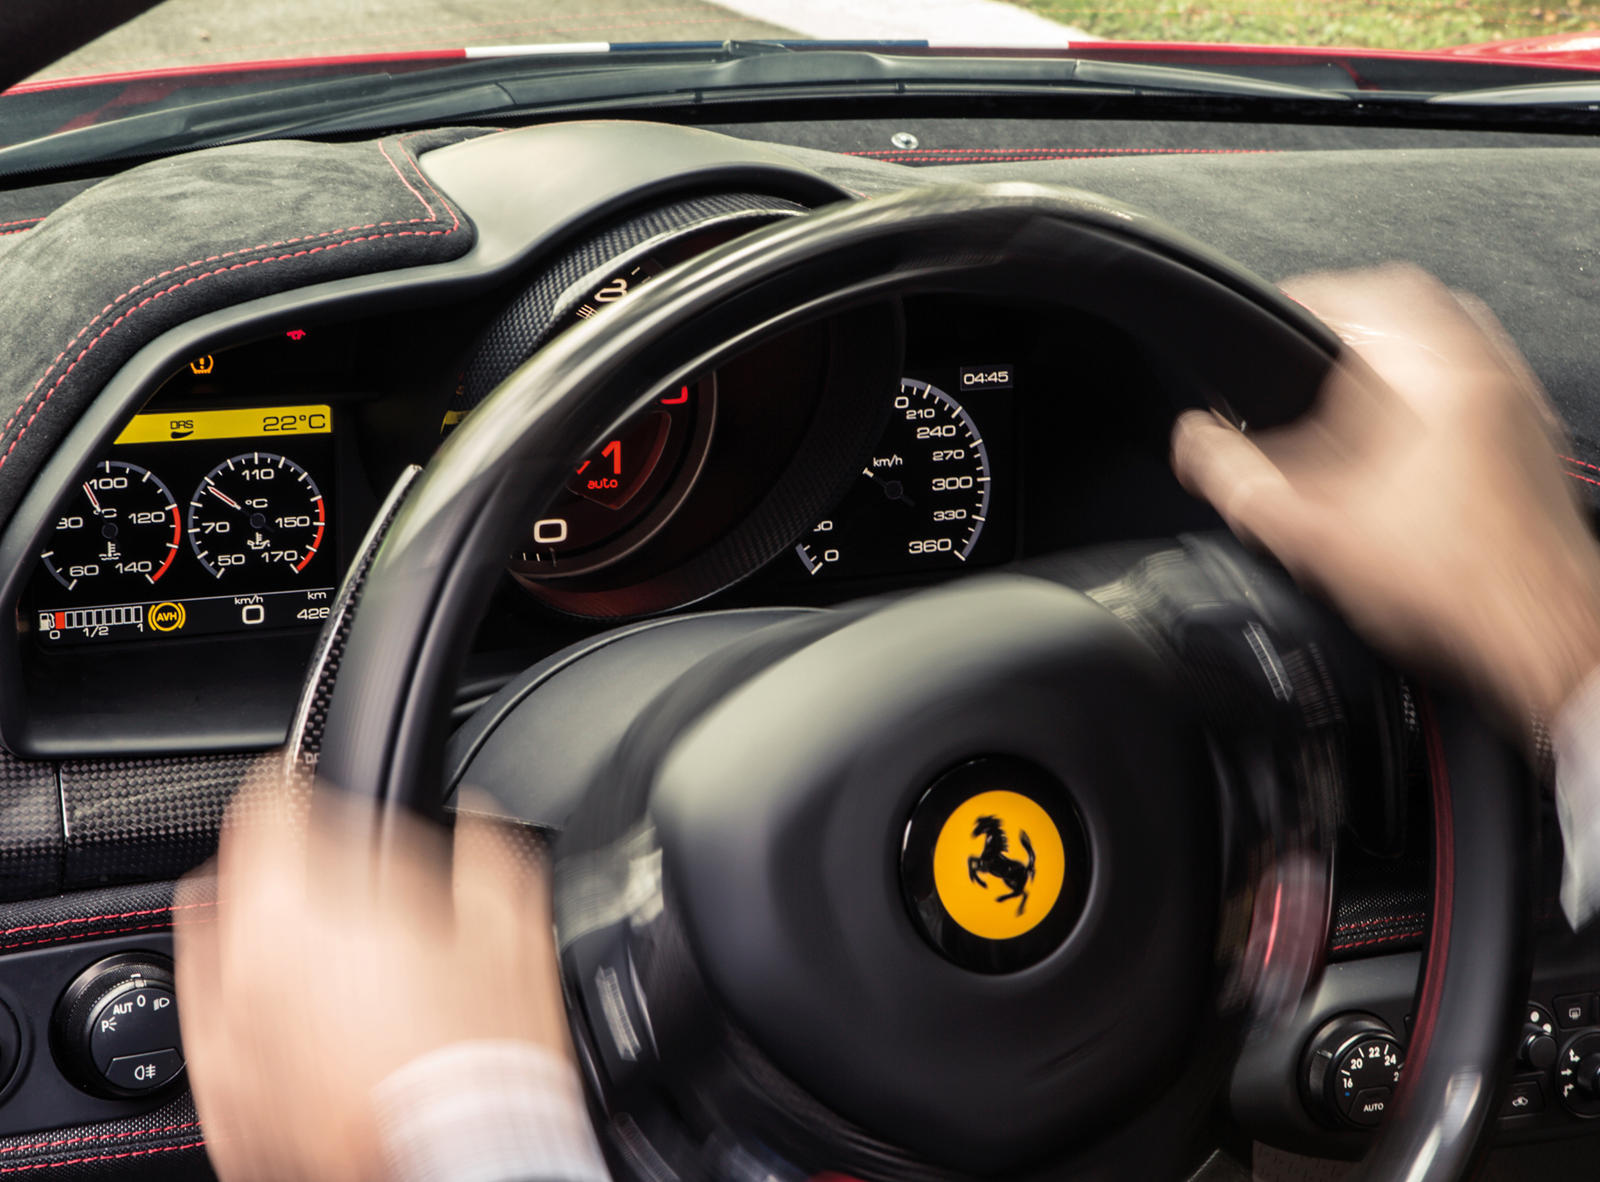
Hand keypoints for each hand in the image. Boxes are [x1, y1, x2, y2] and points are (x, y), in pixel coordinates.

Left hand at [175, 792, 571, 1181]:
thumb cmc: (480, 1054)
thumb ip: (487, 846)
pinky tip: (305, 1030)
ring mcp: (227, 1050)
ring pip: (208, 967)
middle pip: (220, 884)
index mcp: (300, 910)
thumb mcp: (508, 924)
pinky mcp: (229, 1112)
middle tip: (318, 876)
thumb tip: (482, 812)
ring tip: (312, 956)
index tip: (306, 786)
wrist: (463, 1162)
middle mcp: (240, 974)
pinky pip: (220, 1046)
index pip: (260, 809)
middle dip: (268, 870)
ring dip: (251, 947)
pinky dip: (253, 1027)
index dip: (291, 785)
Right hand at [1172, 264, 1599, 729]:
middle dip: (1344, 318)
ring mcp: (1519, 405)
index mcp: (1428, 372)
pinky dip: (1431, 385)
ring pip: (1450, 336)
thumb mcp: (1305, 535)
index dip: (1290, 303)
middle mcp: (1485, 373)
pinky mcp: (1535, 442)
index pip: (1348, 292)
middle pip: (1407, 299)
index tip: (1263, 325)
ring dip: (1392, 350)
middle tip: (1300, 352)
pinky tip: (1399, 440)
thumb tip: (1192, 443)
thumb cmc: (1450, 591)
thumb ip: (1233, 479)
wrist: (1544, 643)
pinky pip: (1478, 378)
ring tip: (1344, 392)